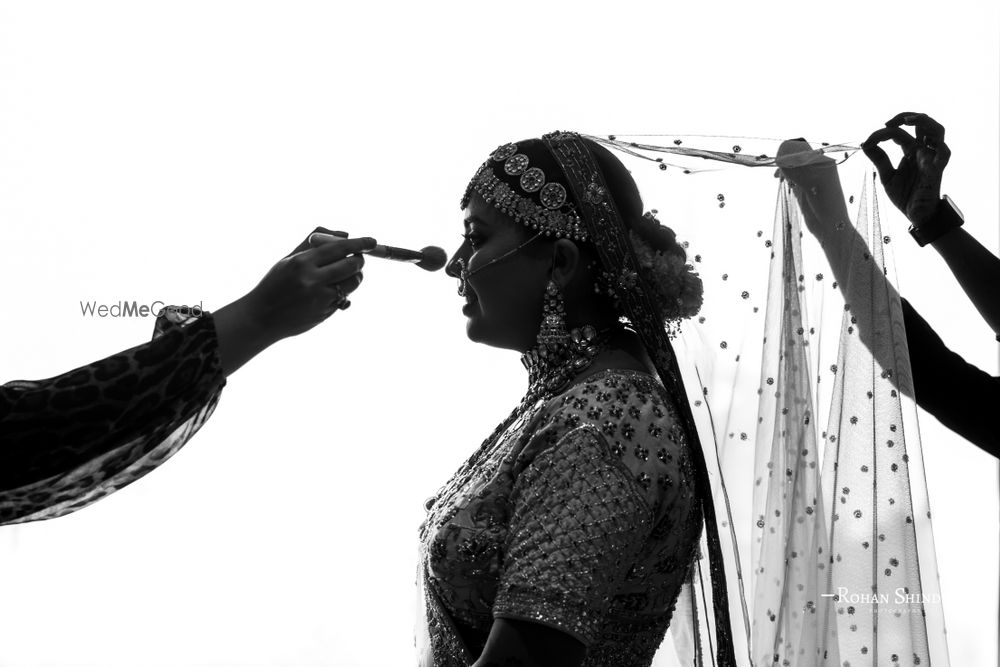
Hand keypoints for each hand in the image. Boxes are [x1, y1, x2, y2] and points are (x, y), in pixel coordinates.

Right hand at [244, 228, 375, 340]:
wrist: (261, 317)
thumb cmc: (275, 284)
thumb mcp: (289, 259)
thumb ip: (314, 243)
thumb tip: (345, 234)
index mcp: (302, 262)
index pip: (339, 248)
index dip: (359, 243)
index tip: (372, 241)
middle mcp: (313, 280)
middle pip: (353, 265)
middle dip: (358, 259)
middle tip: (355, 258)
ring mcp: (321, 299)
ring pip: (353, 282)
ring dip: (354, 276)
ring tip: (340, 275)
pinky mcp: (326, 313)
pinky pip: (345, 297)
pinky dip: (343, 291)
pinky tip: (328, 291)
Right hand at [775, 138, 846, 236]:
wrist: (830, 226)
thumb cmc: (826, 204)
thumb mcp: (812, 184)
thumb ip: (797, 171)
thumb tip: (780, 160)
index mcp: (824, 163)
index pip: (803, 150)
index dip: (789, 152)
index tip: (778, 159)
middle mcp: (818, 168)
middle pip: (797, 157)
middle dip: (785, 160)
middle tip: (776, 166)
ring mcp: (810, 178)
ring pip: (793, 167)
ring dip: (784, 168)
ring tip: (777, 174)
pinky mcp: (803, 188)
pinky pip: (792, 177)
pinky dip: (785, 176)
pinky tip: (779, 178)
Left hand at [861, 112, 950, 225]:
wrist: (916, 215)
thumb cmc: (905, 195)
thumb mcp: (886, 175)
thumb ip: (879, 159)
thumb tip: (865, 144)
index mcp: (910, 150)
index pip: (898, 132)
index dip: (881, 134)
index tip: (866, 143)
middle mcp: (922, 150)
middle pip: (922, 123)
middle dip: (905, 117)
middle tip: (888, 123)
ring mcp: (931, 158)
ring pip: (937, 130)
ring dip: (924, 122)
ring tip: (907, 120)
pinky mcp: (936, 170)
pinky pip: (944, 153)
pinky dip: (938, 144)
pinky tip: (925, 142)